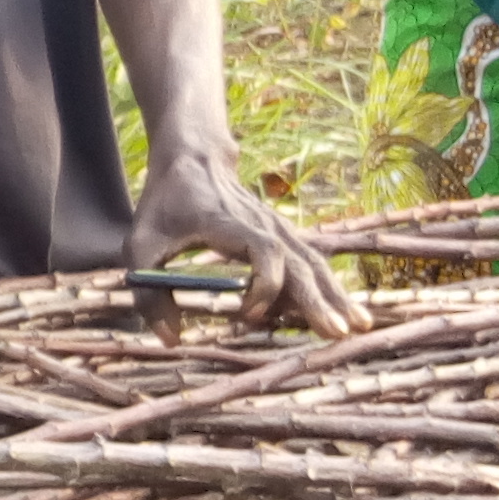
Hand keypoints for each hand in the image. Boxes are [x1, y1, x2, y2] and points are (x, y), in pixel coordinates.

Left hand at [131, 151, 367, 339]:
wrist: (193, 159)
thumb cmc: (164, 205)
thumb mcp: (139, 245)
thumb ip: (149, 293)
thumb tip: (170, 340)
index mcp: (227, 223)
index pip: (264, 252)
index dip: (263, 287)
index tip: (247, 316)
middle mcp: (262, 224)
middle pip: (300, 262)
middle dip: (320, 299)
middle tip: (339, 333)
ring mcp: (277, 227)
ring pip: (313, 261)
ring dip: (335, 293)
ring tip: (358, 324)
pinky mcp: (282, 234)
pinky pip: (310, 260)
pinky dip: (328, 285)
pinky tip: (346, 310)